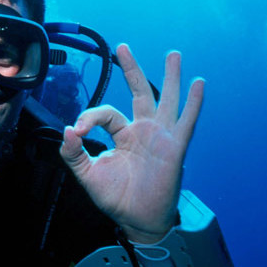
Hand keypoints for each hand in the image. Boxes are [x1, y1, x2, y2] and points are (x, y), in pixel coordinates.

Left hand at [59, 44, 204, 243]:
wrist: (135, 220)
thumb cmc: (115, 197)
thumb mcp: (86, 173)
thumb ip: (73, 152)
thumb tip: (67, 129)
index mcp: (122, 134)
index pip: (105, 113)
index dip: (89, 117)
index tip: (77, 129)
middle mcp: (142, 130)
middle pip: (138, 92)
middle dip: (132, 69)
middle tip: (122, 47)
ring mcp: (160, 136)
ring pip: (165, 100)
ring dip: (169, 77)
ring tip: (173, 55)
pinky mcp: (174, 147)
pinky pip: (186, 121)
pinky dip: (193, 103)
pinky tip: (199, 84)